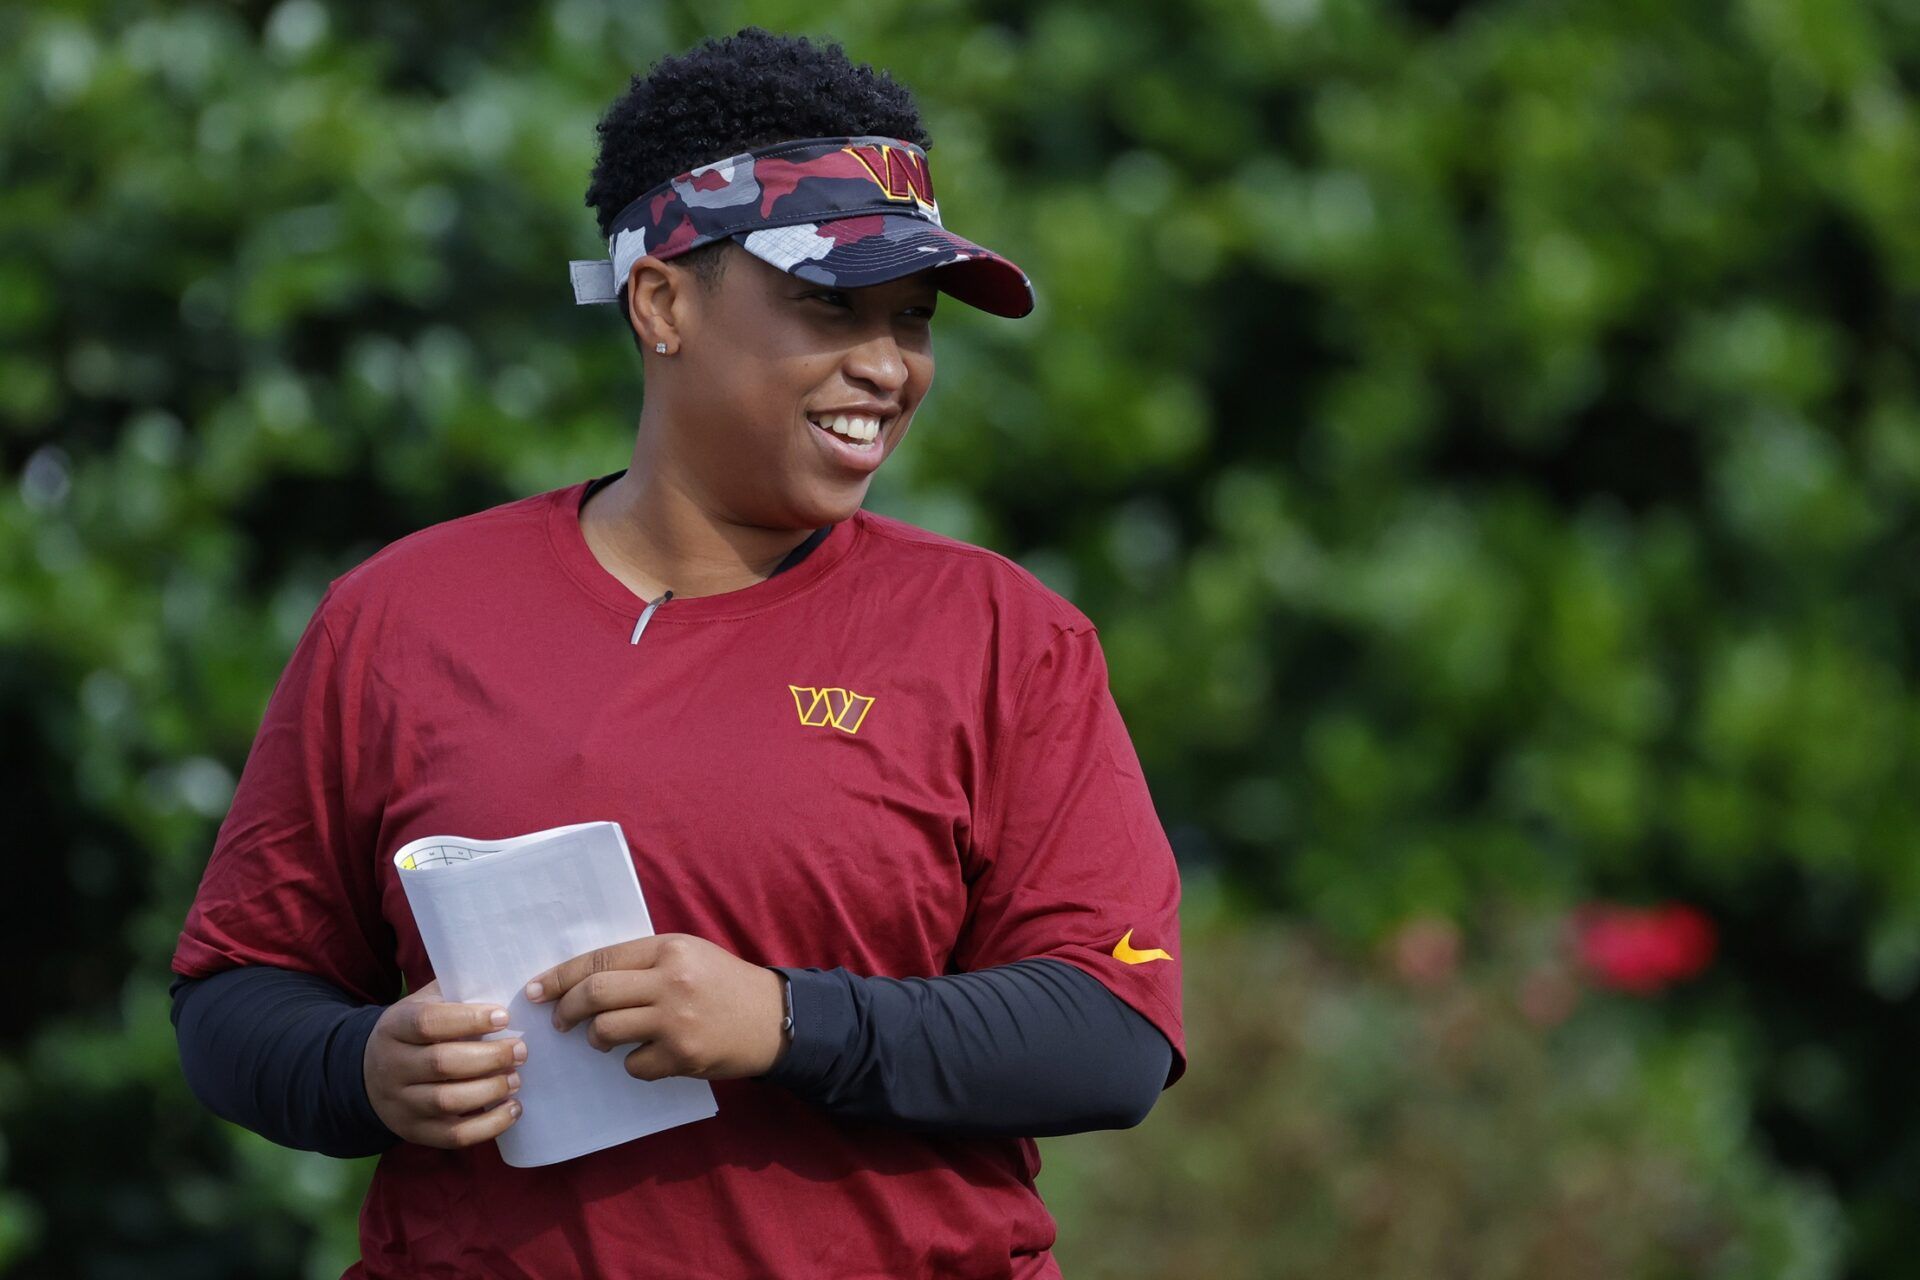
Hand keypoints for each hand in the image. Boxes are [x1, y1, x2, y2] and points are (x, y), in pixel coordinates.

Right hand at [363, 978, 525, 1148]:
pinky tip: (513, 1109)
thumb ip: (453, 993)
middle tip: (521, 1050)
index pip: (428, 1023)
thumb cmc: (413, 1033)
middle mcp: (392, 1067)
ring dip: (490, 1090)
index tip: (504, 1016)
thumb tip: (503, 981)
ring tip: (517, 1078)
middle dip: (489, 1057)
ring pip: (447, 1101)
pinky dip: (488, 1126)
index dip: (468, 1019)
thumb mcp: (421, 1005)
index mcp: (394, 1028)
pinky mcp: (415, 1132)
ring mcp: (401, 1104)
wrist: (368, 1076)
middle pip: (442, 1064)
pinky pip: (453, 1136)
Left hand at [526, 934, 787, 1081]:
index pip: (600, 960)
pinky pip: (634, 1065)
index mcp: (668, 948)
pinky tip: (649, 1056)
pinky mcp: (683, 1055)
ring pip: (607, 1031)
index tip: (535, 990)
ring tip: (604, 1039)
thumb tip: (584, 981)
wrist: (775, 1019)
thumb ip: (643, 962)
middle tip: (560, 1022)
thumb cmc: (725, 984)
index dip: (560, 977)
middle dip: (566, 1010)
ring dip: (597, 1039)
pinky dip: (633, 1064)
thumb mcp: (688, 955)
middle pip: (595, 994)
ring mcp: (677, 1020)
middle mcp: (671, 981)